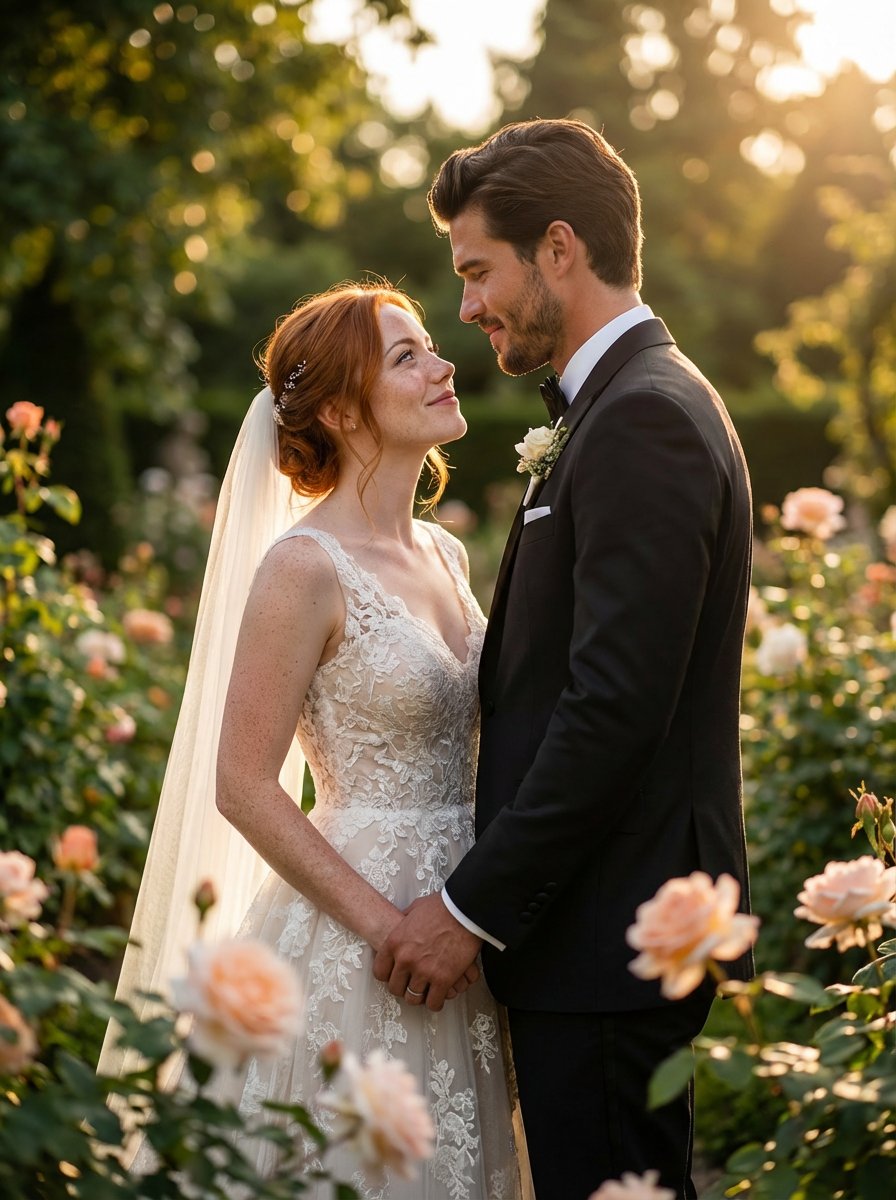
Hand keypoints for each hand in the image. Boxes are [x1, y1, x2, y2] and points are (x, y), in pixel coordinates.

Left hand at [372, 893, 481, 1011]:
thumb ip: (404, 919)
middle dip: (403, 987)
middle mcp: (405, 959)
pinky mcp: (443, 979)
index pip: (380, 972)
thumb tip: (401, 920)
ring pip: (413, 998)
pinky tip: (439, 995)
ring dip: (420, 996)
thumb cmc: (442, 907)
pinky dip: (436, 1002)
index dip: (388, 976)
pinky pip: (433, 1002)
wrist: (464, 911)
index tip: (396, 975)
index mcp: (395, 942)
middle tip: (412, 984)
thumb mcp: (414, 908)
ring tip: (426, 991)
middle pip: (395, 988)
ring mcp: (423, 970)